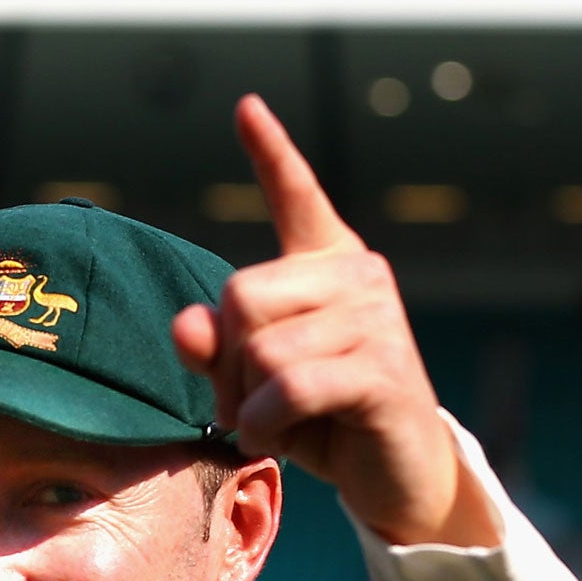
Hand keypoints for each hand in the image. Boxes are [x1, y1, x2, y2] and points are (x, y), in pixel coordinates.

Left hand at [172, 95, 496, 548]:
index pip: (297, 197)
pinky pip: (290, 386)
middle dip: (227, 364)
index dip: (271, 153)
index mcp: (326, 266)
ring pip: (262, 349)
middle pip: (240, 296)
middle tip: (246, 404)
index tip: (246, 107)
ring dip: (247, 405)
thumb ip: (217, 348)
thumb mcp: (254, 383)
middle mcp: (357, 276)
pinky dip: (267, 423)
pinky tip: (279, 439)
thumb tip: (188, 324)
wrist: (394, 473)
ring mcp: (376, 317)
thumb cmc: (321, 419)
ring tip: (272, 425)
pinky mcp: (383, 368)